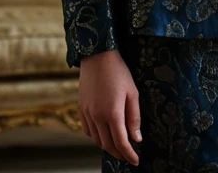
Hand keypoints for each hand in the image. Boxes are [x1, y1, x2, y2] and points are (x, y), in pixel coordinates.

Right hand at [78, 49, 141, 163]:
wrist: (97, 56)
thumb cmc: (119, 72)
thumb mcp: (132, 93)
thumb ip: (134, 117)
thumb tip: (136, 138)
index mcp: (112, 113)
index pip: (121, 142)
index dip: (129, 154)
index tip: (136, 160)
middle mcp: (97, 116)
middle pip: (107, 144)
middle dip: (119, 154)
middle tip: (128, 157)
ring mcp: (87, 113)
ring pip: (96, 139)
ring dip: (107, 147)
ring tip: (117, 147)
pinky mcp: (81, 108)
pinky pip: (87, 130)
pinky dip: (96, 137)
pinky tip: (104, 134)